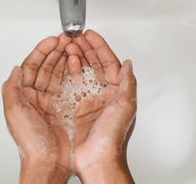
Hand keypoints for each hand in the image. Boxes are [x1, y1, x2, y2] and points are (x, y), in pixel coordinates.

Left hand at [2, 34, 72, 182]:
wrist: (50, 164)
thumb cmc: (31, 143)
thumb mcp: (14, 113)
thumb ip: (12, 88)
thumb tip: (15, 69)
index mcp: (24, 96)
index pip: (31, 66)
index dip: (41, 51)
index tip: (51, 40)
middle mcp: (38, 97)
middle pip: (46, 66)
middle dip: (55, 51)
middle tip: (65, 40)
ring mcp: (53, 102)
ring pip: (58, 73)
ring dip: (65, 58)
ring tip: (72, 47)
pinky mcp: (66, 108)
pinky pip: (70, 85)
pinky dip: (74, 73)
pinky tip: (78, 64)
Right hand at [66, 30, 136, 183]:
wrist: (97, 160)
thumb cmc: (111, 139)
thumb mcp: (124, 108)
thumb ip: (127, 84)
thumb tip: (129, 64)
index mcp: (118, 91)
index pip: (110, 62)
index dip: (100, 46)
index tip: (90, 35)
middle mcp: (105, 93)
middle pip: (96, 63)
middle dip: (86, 47)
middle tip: (76, 37)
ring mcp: (91, 99)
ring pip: (84, 70)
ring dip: (77, 56)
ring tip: (69, 46)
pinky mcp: (78, 107)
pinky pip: (72, 83)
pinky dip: (69, 71)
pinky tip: (65, 64)